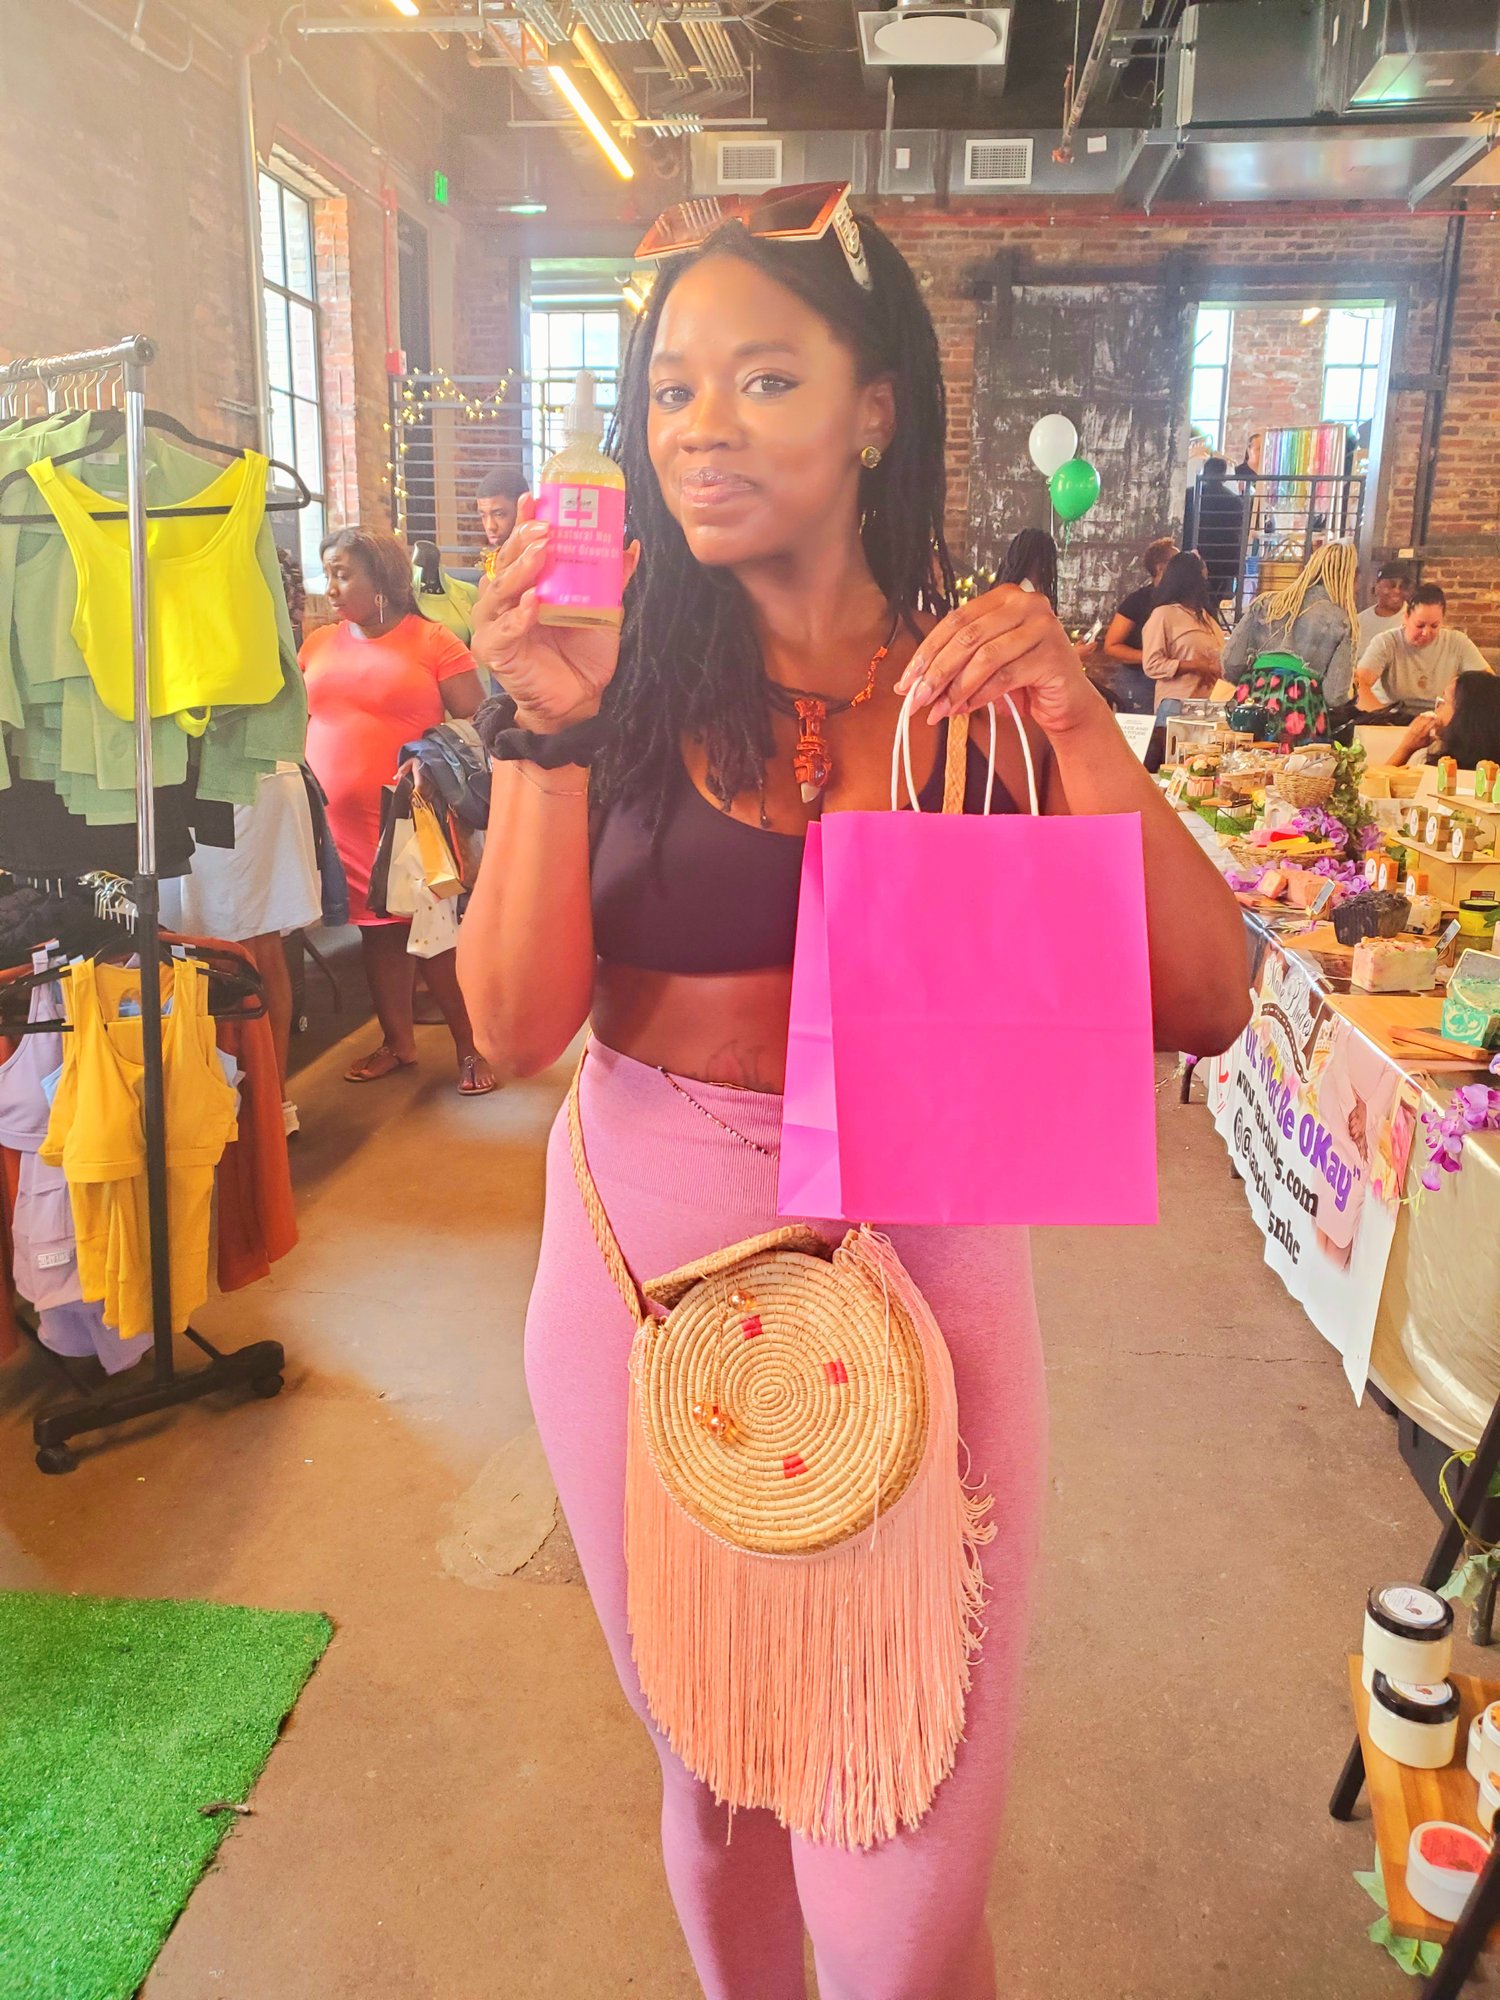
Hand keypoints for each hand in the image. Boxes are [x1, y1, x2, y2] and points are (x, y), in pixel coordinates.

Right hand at [469, 494, 640, 733]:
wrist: (579, 697)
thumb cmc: (582, 652)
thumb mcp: (602, 609)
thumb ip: (611, 577)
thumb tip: (630, 544)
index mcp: (524, 583)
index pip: (519, 546)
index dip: (523, 521)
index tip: (534, 497)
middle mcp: (503, 599)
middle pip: (505, 562)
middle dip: (522, 541)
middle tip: (544, 528)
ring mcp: (494, 624)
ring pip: (500, 590)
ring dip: (521, 570)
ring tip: (541, 554)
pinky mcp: (495, 651)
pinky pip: (505, 630)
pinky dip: (519, 615)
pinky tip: (533, 601)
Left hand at [894, 583, 1103, 738]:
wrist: (1067, 703)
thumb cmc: (1024, 680)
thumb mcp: (986, 662)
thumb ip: (956, 662)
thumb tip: (911, 683)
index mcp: (1004, 597)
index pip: (956, 620)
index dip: (927, 651)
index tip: (905, 681)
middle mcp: (1026, 604)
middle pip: (968, 637)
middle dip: (936, 671)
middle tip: (916, 699)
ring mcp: (1042, 628)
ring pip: (984, 658)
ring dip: (955, 688)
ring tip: (938, 710)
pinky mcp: (1051, 656)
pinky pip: (1004, 677)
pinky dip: (979, 696)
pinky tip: (963, 709)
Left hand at [1393, 712, 1437, 764]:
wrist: (1407, 746)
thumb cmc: (1417, 746)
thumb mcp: (1427, 743)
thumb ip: (1434, 739)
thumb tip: (1438, 736)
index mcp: (1425, 732)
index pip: (1433, 724)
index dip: (1437, 721)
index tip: (1439, 721)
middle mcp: (1420, 728)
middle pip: (1428, 719)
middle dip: (1433, 717)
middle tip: (1436, 717)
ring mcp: (1415, 726)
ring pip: (1422, 718)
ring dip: (1428, 715)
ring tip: (1431, 715)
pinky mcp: (1411, 725)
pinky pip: (1416, 718)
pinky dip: (1421, 716)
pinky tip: (1423, 715)